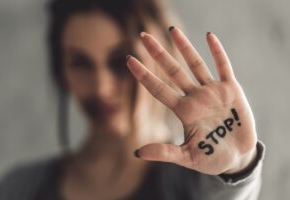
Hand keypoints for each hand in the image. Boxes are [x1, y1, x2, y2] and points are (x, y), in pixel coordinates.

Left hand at [126, 27, 257, 174]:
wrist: (238, 157)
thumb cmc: (212, 158)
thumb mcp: (188, 157)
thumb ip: (165, 152)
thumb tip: (137, 152)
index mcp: (184, 111)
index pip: (158, 89)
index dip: (144, 75)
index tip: (129, 60)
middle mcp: (195, 97)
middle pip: (173, 71)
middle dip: (158, 54)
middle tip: (143, 36)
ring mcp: (213, 92)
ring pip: (196, 64)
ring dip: (184, 47)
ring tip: (172, 30)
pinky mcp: (231, 90)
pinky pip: (223, 67)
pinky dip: (217, 52)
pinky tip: (209, 36)